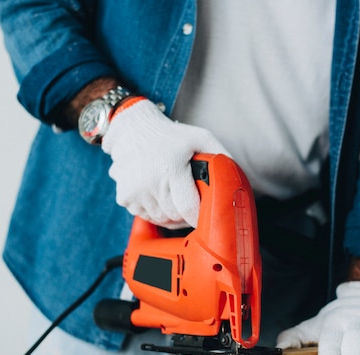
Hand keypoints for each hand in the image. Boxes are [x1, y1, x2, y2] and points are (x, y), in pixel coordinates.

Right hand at [102, 98, 229, 228]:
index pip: (189, 208)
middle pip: (176, 217)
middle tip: (192, 205)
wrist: (133, 129)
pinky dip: (155, 212)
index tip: (205, 216)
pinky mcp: (125, 197)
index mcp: (171, 169)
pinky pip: (146, 217)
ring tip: (175, 199)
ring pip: (161, 220)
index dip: (200, 216)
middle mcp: (150, 182)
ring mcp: (135, 192)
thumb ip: (220, 157)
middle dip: (187, 215)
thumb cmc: (169, 135)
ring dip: (171, 216)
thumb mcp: (200, 137)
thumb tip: (234, 177)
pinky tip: (160, 197)